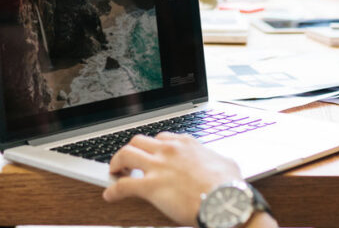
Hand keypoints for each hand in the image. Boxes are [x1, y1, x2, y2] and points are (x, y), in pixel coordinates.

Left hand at [103, 133, 242, 225]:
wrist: (224, 202)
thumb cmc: (228, 186)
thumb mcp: (227, 163)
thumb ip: (217, 159)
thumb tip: (222, 162)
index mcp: (187, 144)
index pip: (162, 138)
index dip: (153, 147)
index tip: (152, 154)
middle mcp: (170, 150)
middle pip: (139, 140)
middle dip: (131, 150)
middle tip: (128, 161)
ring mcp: (158, 166)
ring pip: (126, 154)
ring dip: (117, 162)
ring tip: (114, 171)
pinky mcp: (150, 186)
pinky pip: (123, 185)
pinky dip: (113, 190)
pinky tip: (110, 195)